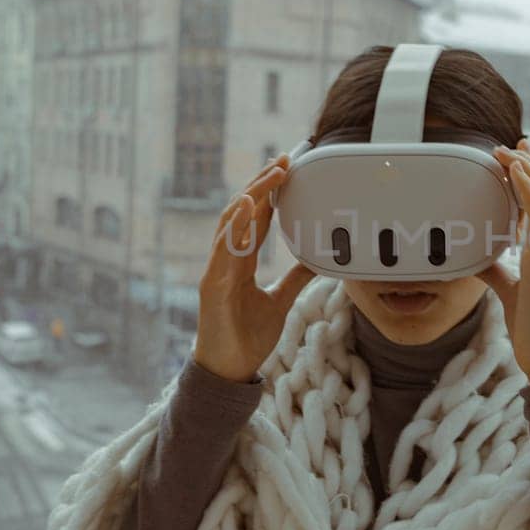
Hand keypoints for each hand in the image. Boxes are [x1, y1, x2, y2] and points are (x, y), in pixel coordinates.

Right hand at [193, 154, 315, 382]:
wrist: (229, 370)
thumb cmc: (246, 336)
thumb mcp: (279, 301)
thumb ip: (294, 279)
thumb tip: (318, 260)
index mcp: (241, 262)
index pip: (255, 218)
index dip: (269, 192)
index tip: (286, 167)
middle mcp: (226, 260)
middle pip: (242, 212)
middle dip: (262, 185)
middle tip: (284, 159)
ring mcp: (216, 271)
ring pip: (230, 224)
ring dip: (250, 196)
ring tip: (270, 175)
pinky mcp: (211, 287)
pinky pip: (222, 252)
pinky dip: (232, 228)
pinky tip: (244, 208)